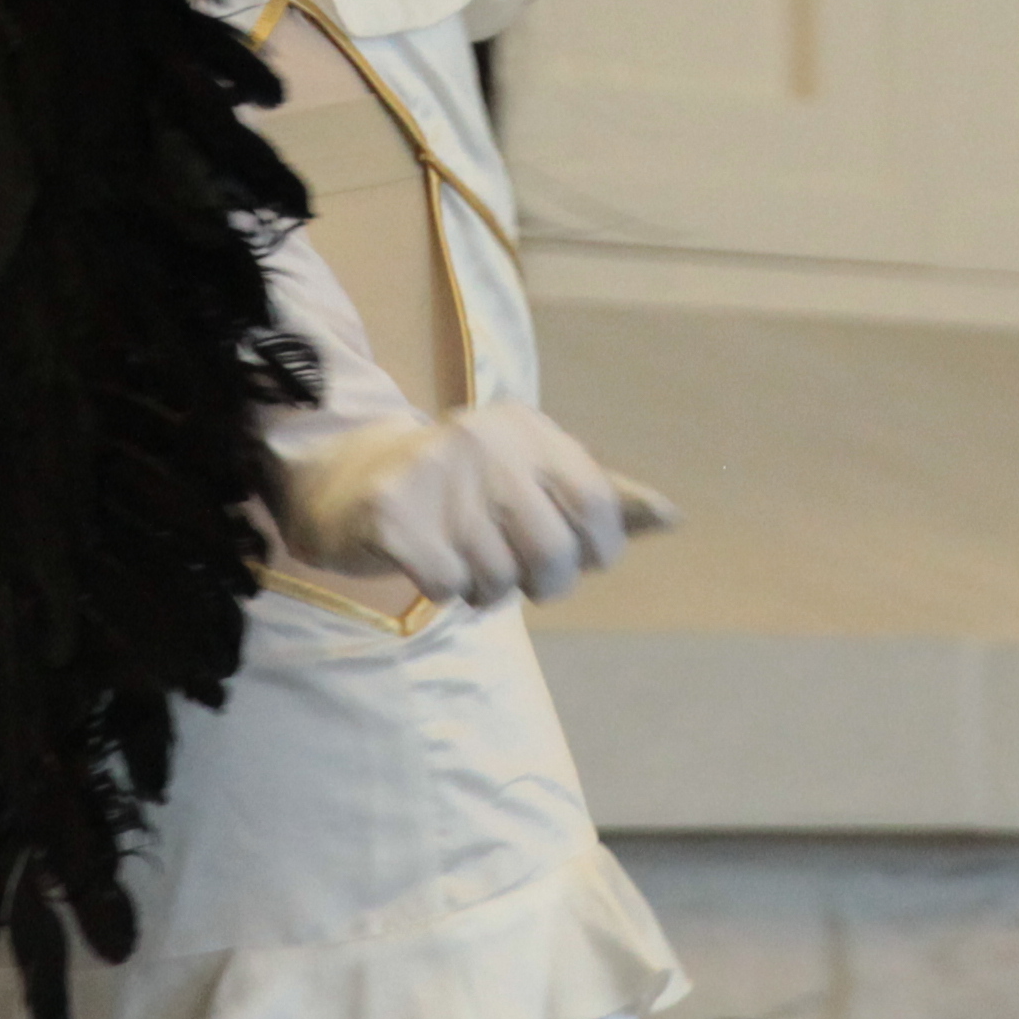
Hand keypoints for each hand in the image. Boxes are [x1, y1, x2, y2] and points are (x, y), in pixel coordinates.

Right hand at [274, 402, 674, 607]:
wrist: (346, 481)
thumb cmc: (458, 490)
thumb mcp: (527, 477)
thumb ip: (596, 498)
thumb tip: (672, 516)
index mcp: (526, 427)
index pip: (595, 504)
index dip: (597, 549)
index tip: (581, 561)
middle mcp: (484, 438)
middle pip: (552, 554)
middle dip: (541, 585)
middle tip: (515, 576)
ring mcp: (435, 472)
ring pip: (496, 579)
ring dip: (484, 589)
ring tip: (462, 560)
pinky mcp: (392, 511)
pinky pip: (447, 586)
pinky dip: (443, 591)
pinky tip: (428, 563)